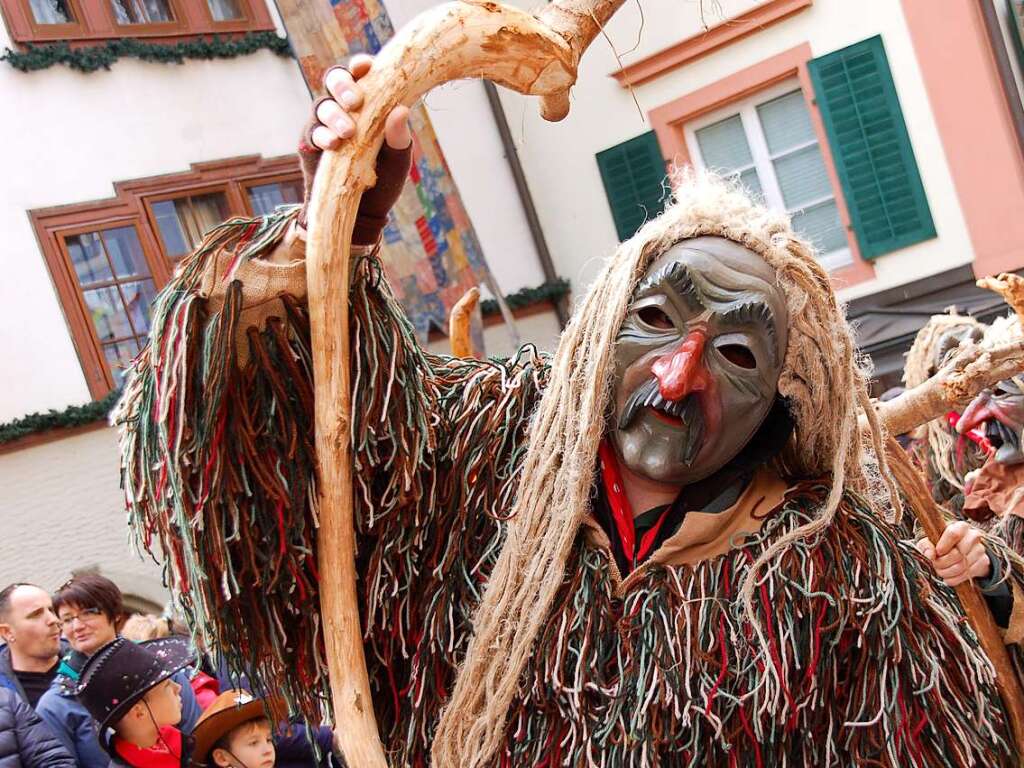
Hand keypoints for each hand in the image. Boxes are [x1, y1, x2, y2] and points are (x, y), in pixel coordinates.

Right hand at [287, 53, 413, 248]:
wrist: (361, 215)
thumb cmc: (383, 182)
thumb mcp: (398, 162)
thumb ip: (400, 139)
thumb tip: (402, 110)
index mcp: (368, 104)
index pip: (361, 76)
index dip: (360, 66)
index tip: (365, 65)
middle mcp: (344, 109)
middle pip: (334, 80)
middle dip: (343, 86)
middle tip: (356, 101)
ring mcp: (324, 125)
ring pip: (321, 105)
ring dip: (334, 115)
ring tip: (348, 133)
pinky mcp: (310, 145)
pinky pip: (311, 133)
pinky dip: (321, 136)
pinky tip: (333, 145)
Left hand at [915, 520, 990, 586]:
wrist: (959, 551)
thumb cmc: (941, 543)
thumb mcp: (930, 541)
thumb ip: (925, 545)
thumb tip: (929, 555)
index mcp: (960, 526)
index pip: (954, 534)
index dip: (944, 545)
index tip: (937, 552)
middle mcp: (973, 536)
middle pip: (957, 553)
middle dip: (942, 562)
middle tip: (935, 564)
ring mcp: (980, 549)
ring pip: (962, 566)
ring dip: (946, 572)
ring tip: (939, 570)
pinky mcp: (983, 562)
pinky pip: (967, 575)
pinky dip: (954, 579)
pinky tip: (948, 576)